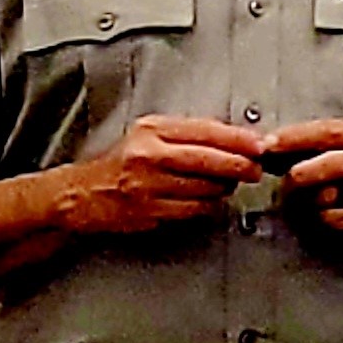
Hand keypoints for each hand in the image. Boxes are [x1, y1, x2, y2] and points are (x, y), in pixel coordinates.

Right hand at [54, 116, 264, 234]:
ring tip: (228, 184)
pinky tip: (210, 200)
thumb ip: (188, 133)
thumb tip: (236, 138)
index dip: (239, 139)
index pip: (206, 131)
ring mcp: (148, 186)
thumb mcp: (149, 135)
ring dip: (225, 187)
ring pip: (205, 187)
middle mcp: (149, 155)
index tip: (260, 144)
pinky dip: (208, 206)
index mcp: (152, 130)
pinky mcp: (148, 211)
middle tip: (256, 169)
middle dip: (241, 165)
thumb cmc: (121, 163)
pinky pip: (193, 209)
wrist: (81, 194)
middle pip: (209, 160)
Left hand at [268, 120, 342, 244]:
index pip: (327, 131)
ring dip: (316, 202)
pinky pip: (333, 218)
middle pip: (323, 165)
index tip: (268, 144)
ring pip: (325, 196)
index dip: (294, 137)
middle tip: (289, 182)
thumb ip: (324, 146)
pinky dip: (327, 219)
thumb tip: (274, 147)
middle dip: (297, 176)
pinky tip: (339, 213)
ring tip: (326, 200)